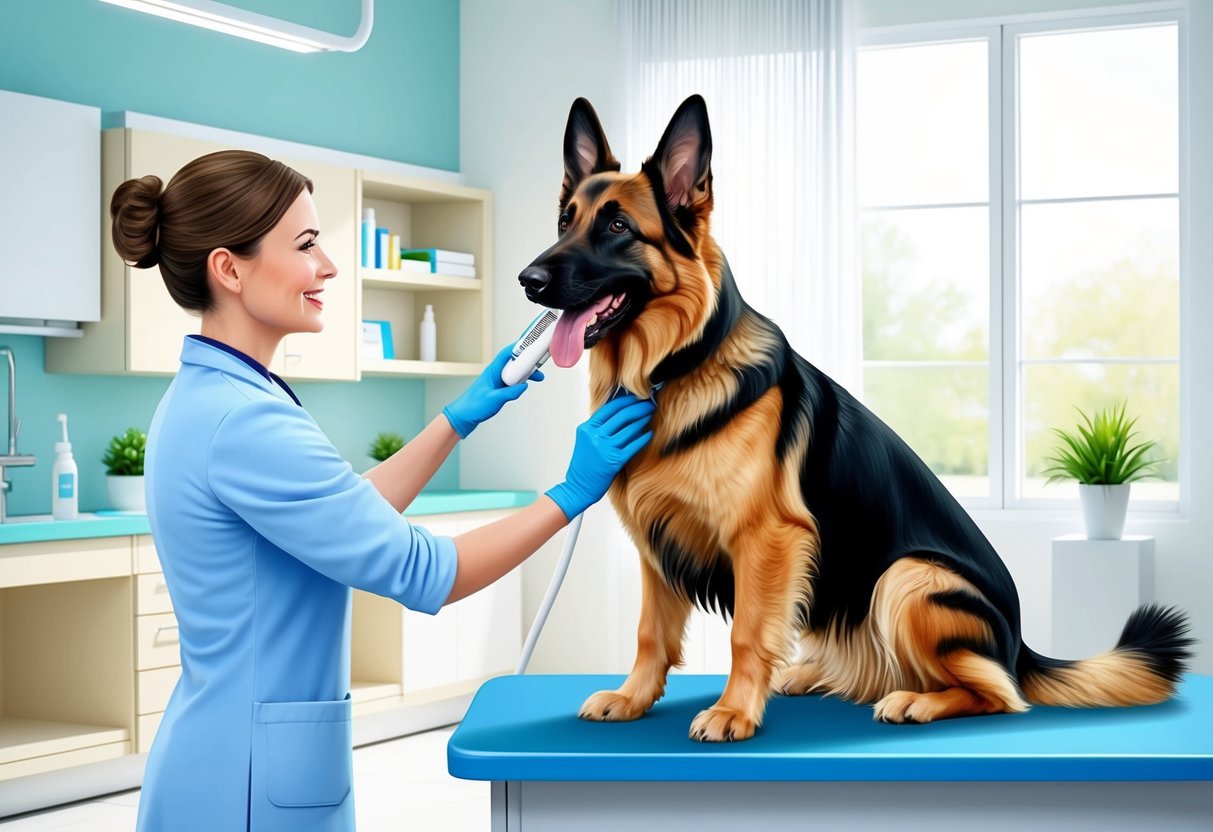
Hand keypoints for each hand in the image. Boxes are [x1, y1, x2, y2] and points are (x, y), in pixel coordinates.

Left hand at [443, 343, 542, 437]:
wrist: (464, 416)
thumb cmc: (473, 406)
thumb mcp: (495, 399)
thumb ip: (511, 392)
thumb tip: (524, 386)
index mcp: (493, 371)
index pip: (507, 353)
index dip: (520, 347)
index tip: (532, 345)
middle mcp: (495, 373)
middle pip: (514, 362)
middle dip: (527, 361)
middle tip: (540, 365)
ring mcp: (497, 381)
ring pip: (514, 372)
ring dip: (526, 373)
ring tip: (538, 377)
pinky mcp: (498, 389)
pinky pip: (512, 381)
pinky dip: (521, 381)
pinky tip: (526, 385)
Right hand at [546, 393, 654, 519]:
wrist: (578, 487)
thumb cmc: (583, 465)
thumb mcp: (585, 440)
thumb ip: (598, 427)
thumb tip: (618, 412)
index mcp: (587, 428)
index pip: (609, 408)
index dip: (626, 401)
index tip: (637, 397)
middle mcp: (595, 436)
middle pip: (622, 415)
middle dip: (638, 408)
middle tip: (648, 405)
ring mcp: (604, 448)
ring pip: (629, 429)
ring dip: (642, 420)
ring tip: (649, 416)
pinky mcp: (614, 461)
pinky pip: (633, 446)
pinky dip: (643, 438)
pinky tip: (649, 434)